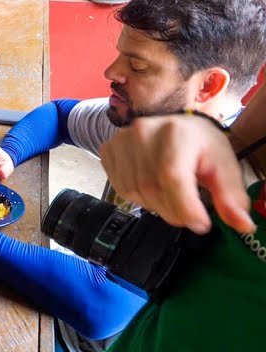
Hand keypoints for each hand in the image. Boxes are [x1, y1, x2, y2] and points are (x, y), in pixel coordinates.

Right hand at [99, 115, 252, 233]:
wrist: (173, 126)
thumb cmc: (199, 144)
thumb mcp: (223, 165)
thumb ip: (231, 196)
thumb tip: (243, 225)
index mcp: (176, 133)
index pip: (172, 177)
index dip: (185, 207)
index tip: (201, 224)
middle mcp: (143, 133)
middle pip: (152, 188)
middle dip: (173, 211)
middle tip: (189, 215)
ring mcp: (121, 141)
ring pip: (134, 192)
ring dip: (156, 206)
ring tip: (171, 199)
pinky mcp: (108, 150)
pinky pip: (119, 188)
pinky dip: (138, 198)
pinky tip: (153, 190)